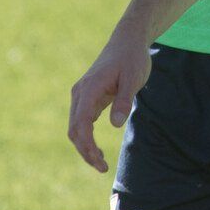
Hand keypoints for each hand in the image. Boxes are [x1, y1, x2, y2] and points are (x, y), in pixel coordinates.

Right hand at [68, 25, 152, 171]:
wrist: (127, 41)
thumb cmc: (132, 58)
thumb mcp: (134, 78)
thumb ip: (124, 100)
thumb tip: (115, 124)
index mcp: (90, 88)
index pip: (82, 123)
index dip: (88, 146)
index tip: (100, 162)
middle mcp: (80, 92)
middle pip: (74, 129)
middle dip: (85, 151)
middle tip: (103, 168)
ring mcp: (81, 94)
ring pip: (75, 127)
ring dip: (84, 146)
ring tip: (101, 162)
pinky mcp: (87, 96)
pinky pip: (82, 121)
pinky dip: (86, 137)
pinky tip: (97, 149)